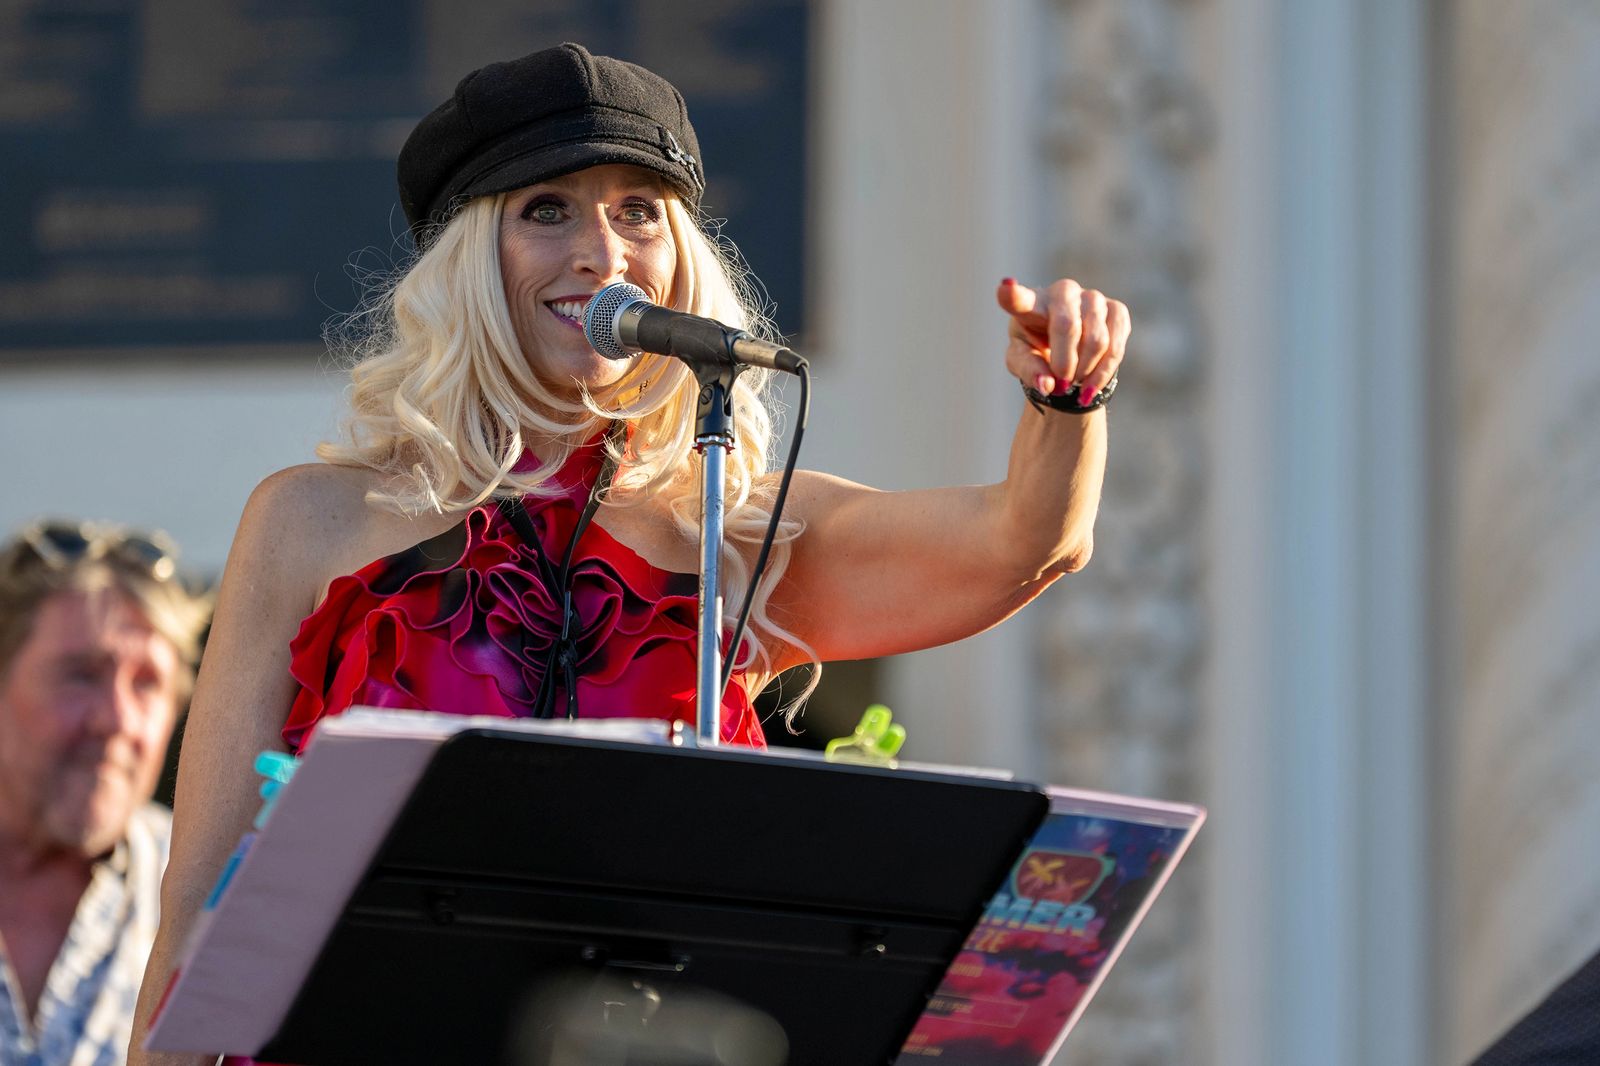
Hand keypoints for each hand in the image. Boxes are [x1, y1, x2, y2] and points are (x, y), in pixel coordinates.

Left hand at [997, 278, 1130, 406]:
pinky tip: (1089, 386)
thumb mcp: (1022, 363)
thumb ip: (1029, 371)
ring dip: (1084, 371)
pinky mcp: (1117, 310)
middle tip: (1060, 385)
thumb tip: (1048, 385)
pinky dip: (1102, 374)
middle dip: (1064, 364)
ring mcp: (1093, 297)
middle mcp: (1063, 292)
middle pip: (1067, 326)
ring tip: (1073, 383)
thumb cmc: (1037, 351)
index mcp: (1031, 303)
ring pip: (1096, 340)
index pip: (1020, 298)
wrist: (1068, 349)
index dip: (1013, 295)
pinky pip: (1115, 347)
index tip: (1005, 288)